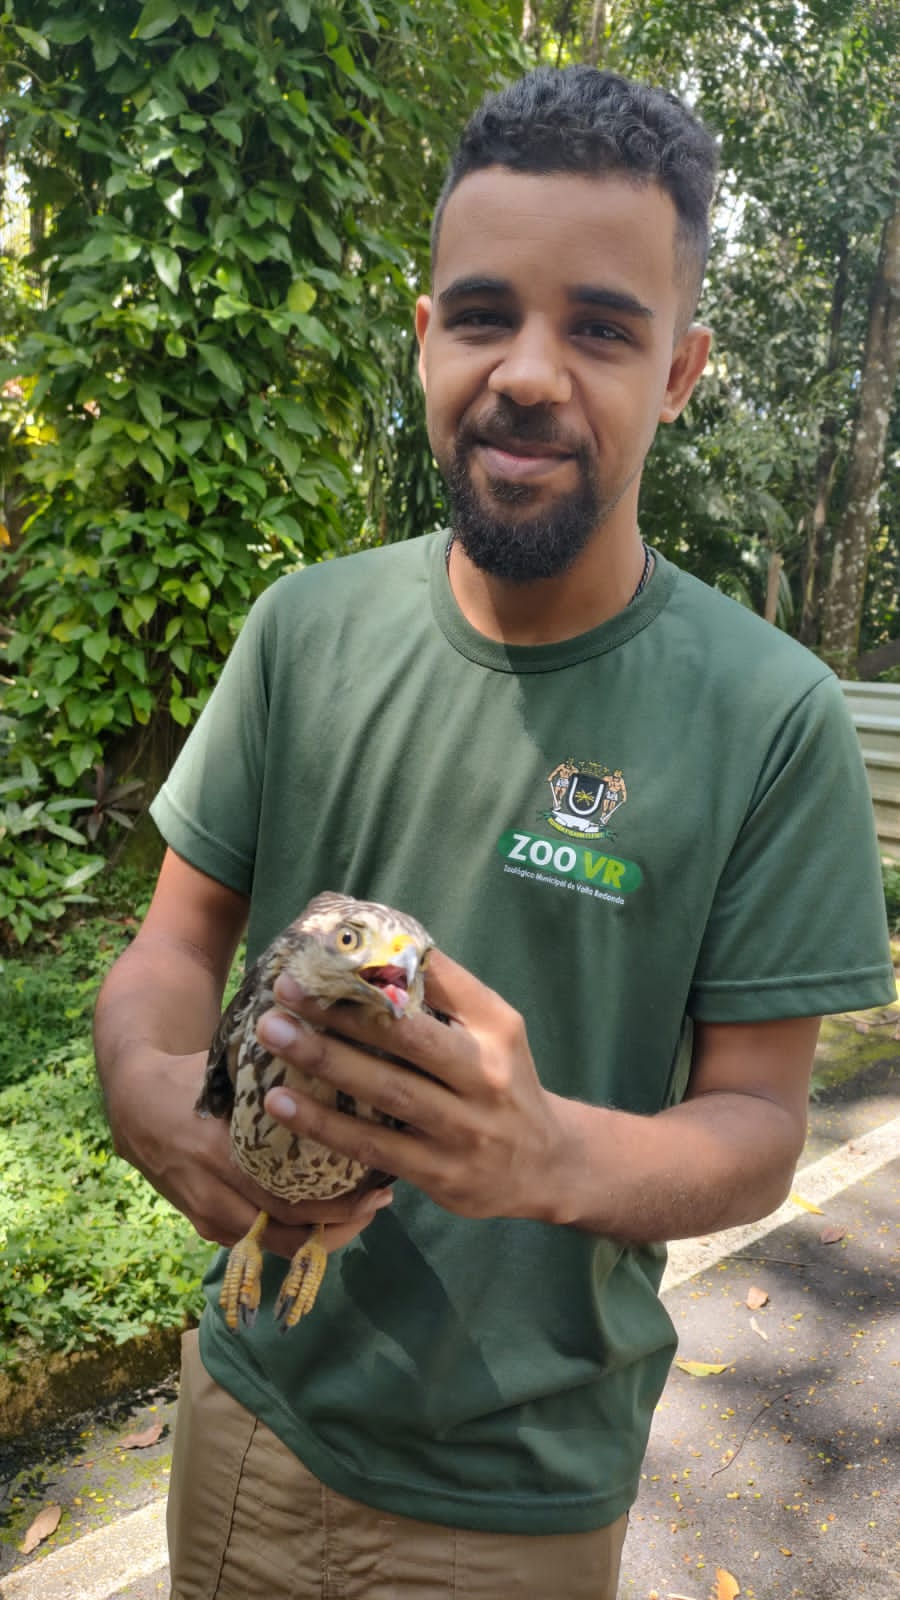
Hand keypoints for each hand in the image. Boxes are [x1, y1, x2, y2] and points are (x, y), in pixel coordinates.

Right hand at [105, 1049, 392, 1258]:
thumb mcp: (227, 1067)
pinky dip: (291, 1235)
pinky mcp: (203, 1223)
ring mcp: (205, 1214)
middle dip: (340, 1225)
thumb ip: (273, 1073)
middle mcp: (212, 1194)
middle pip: (286, 1233)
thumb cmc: (190, 1075)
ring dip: (320, 1236)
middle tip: (379, 1201)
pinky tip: (323, 1216)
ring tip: (360, 1212)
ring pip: (272, 1246)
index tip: (377, 1186)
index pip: (287, 1200)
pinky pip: (254, 1241)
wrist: (132, 1100)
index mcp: (220, 1153)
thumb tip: (343, 1054)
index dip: (338, 1205)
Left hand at [255, 949, 572, 1222]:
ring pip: (386, 1090)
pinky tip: (282, 1104)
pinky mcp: (440, 1173)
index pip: (438, 984)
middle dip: (340, 1012)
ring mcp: (462, 1128)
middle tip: (284, 990)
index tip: (325, 951)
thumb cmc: (504, 1083)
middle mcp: (483, 1074)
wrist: (547, 1167)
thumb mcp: (495, 1031)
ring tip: (274, 1036)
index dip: (380, 965)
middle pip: (405, 1037)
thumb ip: (446, 994)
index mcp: (495, 1028)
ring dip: (325, 1062)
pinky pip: (374, 1145)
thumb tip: (377, 945)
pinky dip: (326, 1124)